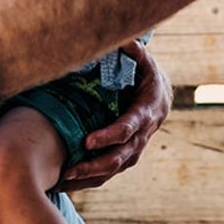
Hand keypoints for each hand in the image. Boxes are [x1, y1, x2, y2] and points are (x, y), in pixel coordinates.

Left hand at [56, 40, 170, 191]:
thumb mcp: (145, 62)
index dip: (109, 136)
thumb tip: (125, 39)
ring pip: (112, 170)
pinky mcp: (125, 158)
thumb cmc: (147, 77)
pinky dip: (88, 180)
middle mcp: (142, 136)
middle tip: (70, 169)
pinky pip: (108, 173)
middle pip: (119, 157)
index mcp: (146, 113)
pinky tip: (67, 184)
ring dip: (88, 177)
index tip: (88, 141)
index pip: (128, 128)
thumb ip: (135, 52)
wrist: (161, 99)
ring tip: (63, 180)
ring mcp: (134, 150)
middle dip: (94, 165)